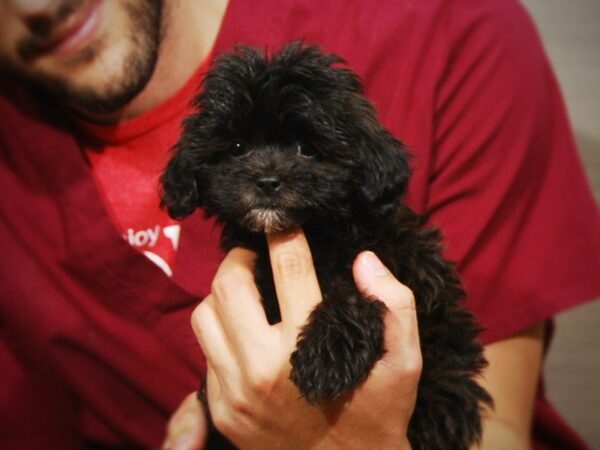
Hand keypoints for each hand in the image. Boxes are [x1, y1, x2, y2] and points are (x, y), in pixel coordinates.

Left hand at [165, 229, 420, 448]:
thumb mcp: (404, 364)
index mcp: (306, 349)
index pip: (289, 267)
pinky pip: (205, 353)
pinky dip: (219, 332)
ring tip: (245, 292)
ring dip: (222, 294)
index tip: (286, 224)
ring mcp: (234, 392)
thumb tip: (365, 260)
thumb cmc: (377, 416)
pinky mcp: (221, 410)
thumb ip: (394, 306)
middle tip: (256, 254)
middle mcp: (261, 368)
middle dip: (240, 257)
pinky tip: (243, 333)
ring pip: (204, 316)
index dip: (286, 235)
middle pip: (228, 284)